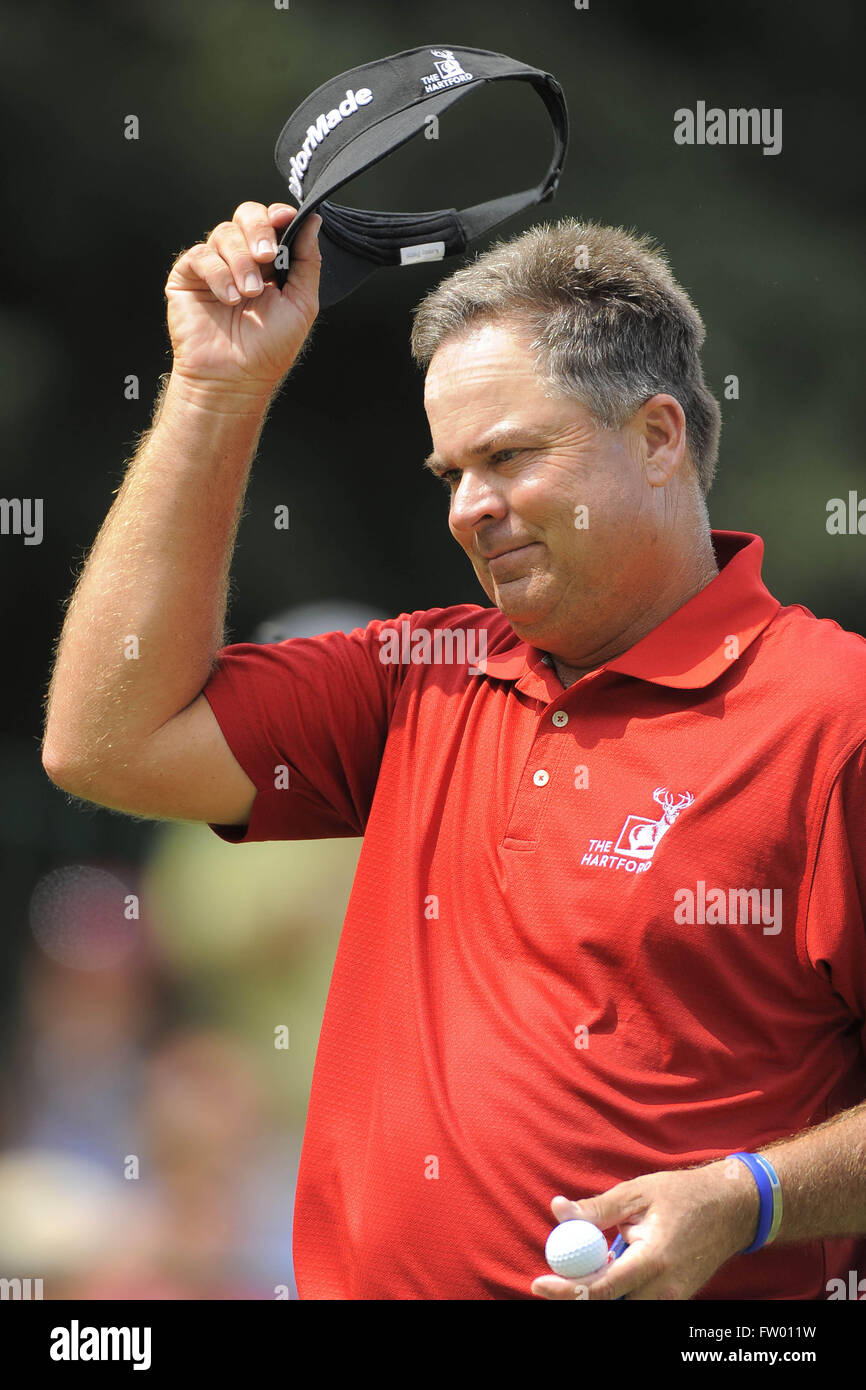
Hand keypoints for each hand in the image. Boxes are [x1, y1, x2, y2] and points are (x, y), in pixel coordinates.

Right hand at [164, 201, 321, 394]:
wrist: (236, 379)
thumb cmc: (268, 350)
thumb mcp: (302, 304)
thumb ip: (307, 261)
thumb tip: (313, 221)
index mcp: (269, 263)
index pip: (271, 222)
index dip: (277, 215)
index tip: (286, 218)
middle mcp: (241, 259)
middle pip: (246, 215)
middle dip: (259, 230)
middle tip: (267, 257)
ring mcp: (214, 266)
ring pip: (224, 234)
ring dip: (241, 262)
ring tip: (249, 294)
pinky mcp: (188, 276)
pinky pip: (201, 255)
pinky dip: (218, 274)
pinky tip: (229, 299)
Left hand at [530, 1160, 759, 1299]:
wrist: (731, 1210)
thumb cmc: (682, 1195)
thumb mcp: (637, 1193)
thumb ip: (596, 1208)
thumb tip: (558, 1210)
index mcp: (653, 1259)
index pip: (602, 1289)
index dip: (567, 1290)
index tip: (538, 1284)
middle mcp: (665, 1288)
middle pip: (611, 1306)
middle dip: (579, 1296)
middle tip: (553, 1280)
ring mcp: (673, 1298)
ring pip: (625, 1306)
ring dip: (600, 1293)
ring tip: (589, 1266)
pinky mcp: (676, 1300)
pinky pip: (639, 1302)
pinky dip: (619, 1291)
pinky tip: (613, 1267)